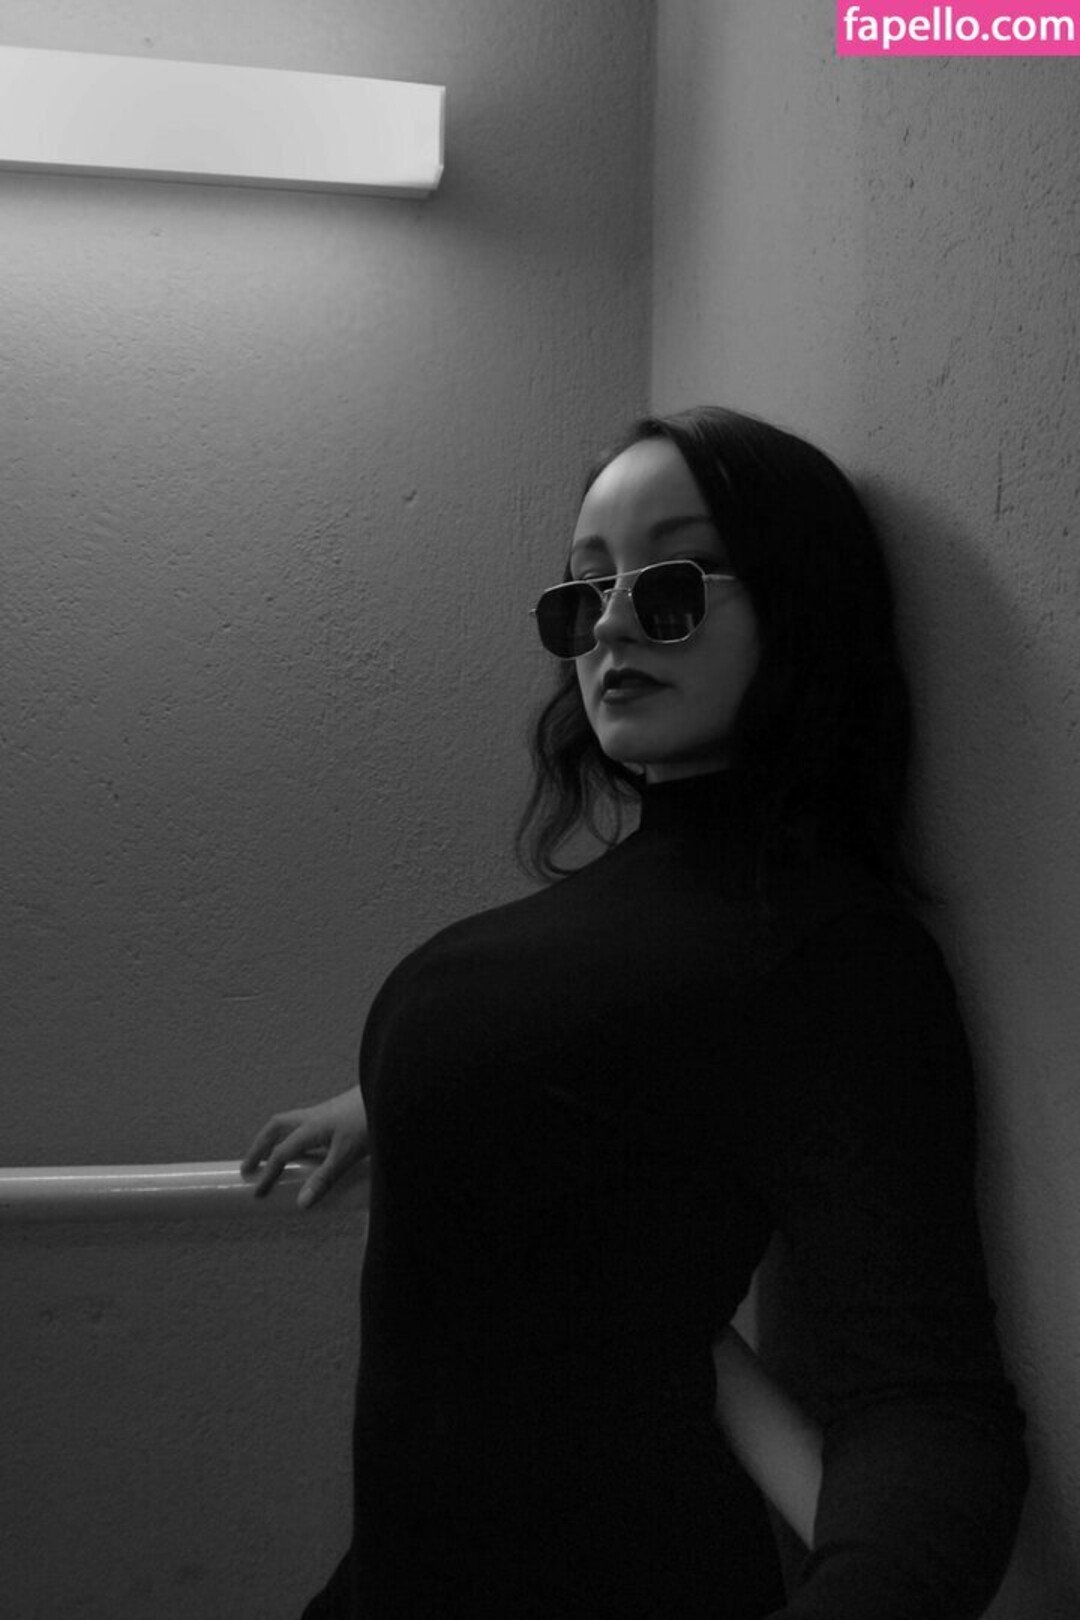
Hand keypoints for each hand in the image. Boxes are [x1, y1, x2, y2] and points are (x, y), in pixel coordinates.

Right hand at [240, 1088, 368, 1208]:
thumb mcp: (346, 1155)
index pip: (281, 1154)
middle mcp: (311, 1117)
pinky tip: (302, 1148)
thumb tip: (302, 1203)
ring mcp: (322, 1113)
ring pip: (287, 1123)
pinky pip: (301, 1123)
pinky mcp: (332, 1113)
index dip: (268, 1174)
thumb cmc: (368, 1122)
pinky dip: (291, 1134)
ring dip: (273, 1138)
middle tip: (248, 1167)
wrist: (389, 1096)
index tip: (258, 1193)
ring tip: (267, 1157)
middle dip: (258, 1147)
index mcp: (310, 1128)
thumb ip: (324, 1179)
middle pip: (274, 1129)